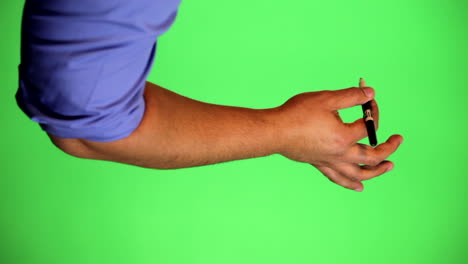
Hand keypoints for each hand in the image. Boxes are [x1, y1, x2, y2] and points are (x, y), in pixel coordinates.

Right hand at [276, 87, 402, 190]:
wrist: (274, 132)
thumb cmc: (297, 114)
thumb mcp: (326, 99)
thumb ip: (350, 96)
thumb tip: (370, 93)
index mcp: (344, 136)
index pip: (369, 127)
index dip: (374, 112)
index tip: (370, 101)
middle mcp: (340, 153)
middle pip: (371, 156)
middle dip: (388, 149)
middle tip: (397, 140)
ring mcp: (329, 161)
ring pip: (358, 173)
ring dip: (376, 172)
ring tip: (388, 167)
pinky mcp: (319, 164)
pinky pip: (338, 178)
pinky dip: (350, 183)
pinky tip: (358, 186)